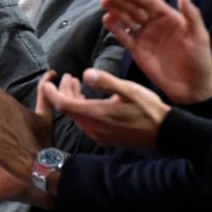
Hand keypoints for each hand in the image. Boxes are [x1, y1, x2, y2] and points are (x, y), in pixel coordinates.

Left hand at [39, 68, 170, 150]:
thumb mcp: (128, 89)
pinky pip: (85, 122)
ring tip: (77, 84)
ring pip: (77, 116)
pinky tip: (88, 99)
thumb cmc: (148, 108)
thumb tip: (85, 73)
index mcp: (97, 114)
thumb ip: (105, 81)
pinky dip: (82, 109)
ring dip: (74, 100)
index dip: (52, 93)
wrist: (164, 132)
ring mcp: (99, 134)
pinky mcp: (104, 138)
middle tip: (69, 77)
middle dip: (64, 92)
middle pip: (69, 110)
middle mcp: (94, 127)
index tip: (47, 82)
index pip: (64, 105)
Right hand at [101, 0, 211, 104]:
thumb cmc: (201, 63)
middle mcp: (156, 25)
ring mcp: (145, 38)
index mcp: (171, 18)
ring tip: (105, 3)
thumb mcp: (200, 37)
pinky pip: (124, 37)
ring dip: (116, 11)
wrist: (192, 90)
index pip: (151, 3)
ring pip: (128, 20)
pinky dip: (115, 29)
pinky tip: (106, 20)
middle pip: (136, 9)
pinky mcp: (138, 52)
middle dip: (123, 0)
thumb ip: (191, 16)